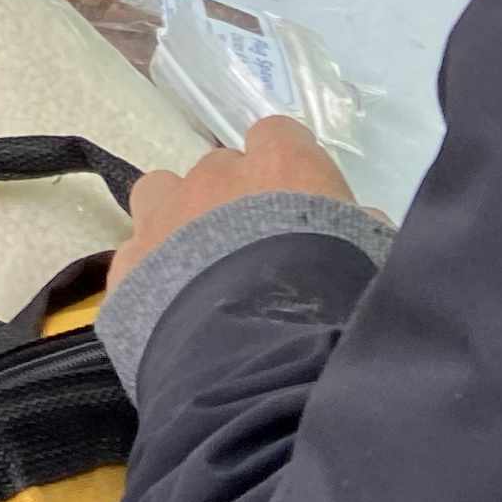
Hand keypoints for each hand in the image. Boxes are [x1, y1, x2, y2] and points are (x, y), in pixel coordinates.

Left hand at [106, 115, 366, 291]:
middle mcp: (215, 179)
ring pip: (163, 193)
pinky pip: (137, 254)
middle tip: (254, 252)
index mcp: (280, 168)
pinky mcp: (126, 267)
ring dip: (179, 219)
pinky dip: (152, 273)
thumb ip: (359, 230)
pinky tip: (170, 313)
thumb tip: (357, 221)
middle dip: (235, 201)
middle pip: (220, 171)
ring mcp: (162, 218)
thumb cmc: (333, 307)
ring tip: (199, 271)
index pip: (279, 135)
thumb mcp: (374, 263)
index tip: (298, 199)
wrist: (257, 366)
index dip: (286, 166)